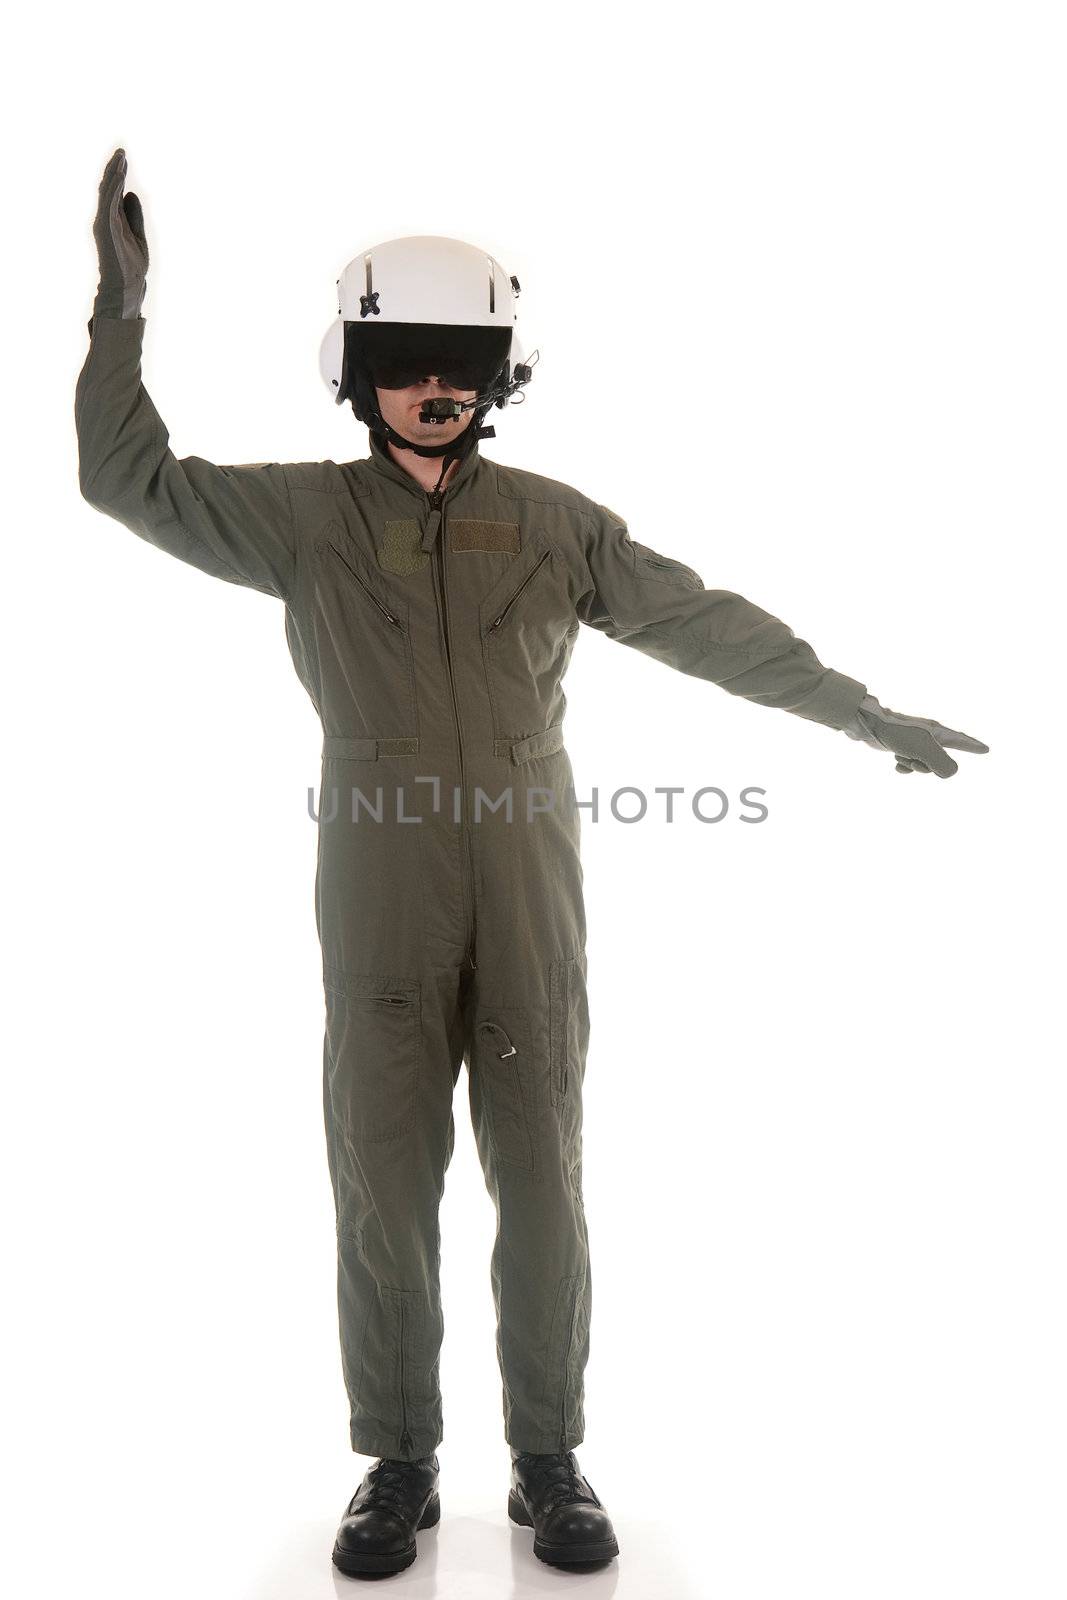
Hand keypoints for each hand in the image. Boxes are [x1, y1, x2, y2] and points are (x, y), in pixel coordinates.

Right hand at [92, 147, 148, 320]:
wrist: (127, 285)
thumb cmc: (131, 265)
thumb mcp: (137, 234)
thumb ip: (134, 214)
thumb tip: (131, 193)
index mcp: (114, 219)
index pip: (114, 192)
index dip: (119, 174)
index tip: (124, 157)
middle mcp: (106, 219)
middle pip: (108, 188)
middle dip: (114, 169)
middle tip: (121, 151)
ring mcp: (104, 223)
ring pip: (107, 193)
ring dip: (113, 174)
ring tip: (120, 158)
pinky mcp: (106, 229)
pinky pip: (109, 205)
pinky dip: (113, 190)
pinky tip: (119, 177)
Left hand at [841, 693, 989, 776]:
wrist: (870, 725)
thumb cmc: (899, 734)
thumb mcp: (925, 750)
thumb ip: (942, 764)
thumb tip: (948, 774)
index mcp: (940, 733)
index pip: (962, 741)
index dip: (974, 746)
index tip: (986, 749)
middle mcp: (931, 737)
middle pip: (941, 762)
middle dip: (928, 767)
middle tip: (916, 759)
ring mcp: (917, 742)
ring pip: (924, 766)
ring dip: (912, 765)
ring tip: (902, 754)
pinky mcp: (903, 747)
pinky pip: (909, 766)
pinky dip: (903, 766)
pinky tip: (896, 759)